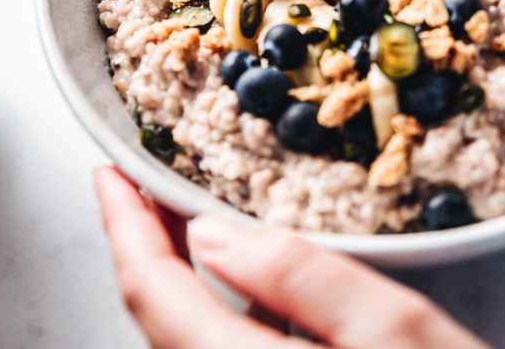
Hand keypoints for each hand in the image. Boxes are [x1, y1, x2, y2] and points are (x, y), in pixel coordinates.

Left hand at [93, 167, 489, 348]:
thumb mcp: (393, 328)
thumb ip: (297, 277)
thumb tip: (212, 234)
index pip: (151, 290)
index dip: (123, 224)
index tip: (111, 172)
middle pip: (159, 317)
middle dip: (146, 243)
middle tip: (143, 182)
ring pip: (186, 338)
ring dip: (178, 276)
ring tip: (183, 216)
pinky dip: (217, 308)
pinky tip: (244, 282)